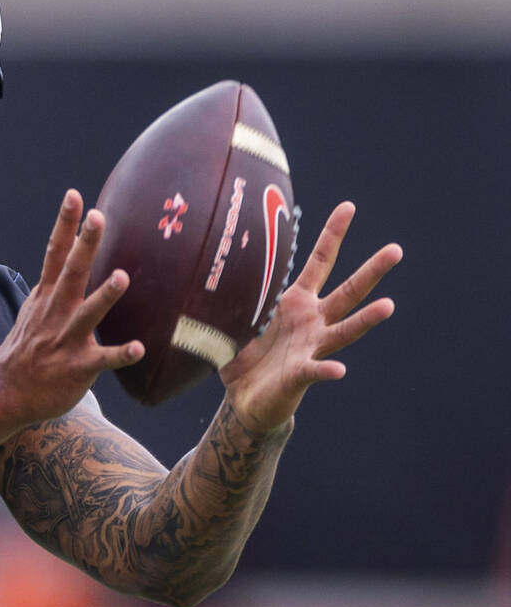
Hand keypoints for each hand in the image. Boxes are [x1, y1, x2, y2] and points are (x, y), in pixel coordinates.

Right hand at [0, 190, 144, 424]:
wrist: (7, 391)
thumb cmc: (28, 349)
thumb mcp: (35, 309)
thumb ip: (55, 285)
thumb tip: (69, 257)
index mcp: (47, 296)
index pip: (55, 252)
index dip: (65, 224)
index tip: (74, 196)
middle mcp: (56, 313)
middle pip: (71, 272)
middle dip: (85, 244)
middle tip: (98, 217)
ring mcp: (66, 339)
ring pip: (88, 314)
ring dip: (105, 296)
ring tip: (122, 277)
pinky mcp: (78, 367)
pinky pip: (103, 360)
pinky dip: (120, 354)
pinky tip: (138, 348)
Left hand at [219, 201, 401, 431]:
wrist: (245, 399)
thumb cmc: (243, 354)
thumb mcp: (234, 316)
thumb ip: (233, 292)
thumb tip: (211, 261)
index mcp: (296, 301)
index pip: (319, 262)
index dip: (333, 235)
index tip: (349, 207)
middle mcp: (312, 322)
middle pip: (347, 292)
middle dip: (371, 271)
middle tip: (396, 249)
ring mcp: (310, 348)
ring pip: (344, 330)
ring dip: (366, 319)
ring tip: (388, 306)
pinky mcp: (300, 375)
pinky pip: (315, 371)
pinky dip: (326, 370)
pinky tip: (339, 370)